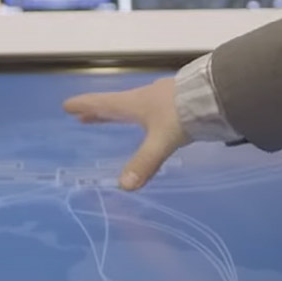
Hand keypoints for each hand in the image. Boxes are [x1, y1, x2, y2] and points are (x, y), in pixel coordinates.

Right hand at [63, 76, 191, 190]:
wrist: (214, 93)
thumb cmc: (181, 114)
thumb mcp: (161, 140)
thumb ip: (144, 162)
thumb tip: (124, 186)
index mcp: (133, 104)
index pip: (102, 104)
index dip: (84, 106)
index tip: (67, 105)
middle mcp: (143, 98)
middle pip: (115, 105)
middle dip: (98, 112)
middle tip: (82, 116)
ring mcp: (160, 98)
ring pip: (132, 106)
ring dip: (118, 112)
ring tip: (110, 117)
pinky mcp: (175, 102)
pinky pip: (148, 108)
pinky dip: (138, 114)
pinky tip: (149, 120)